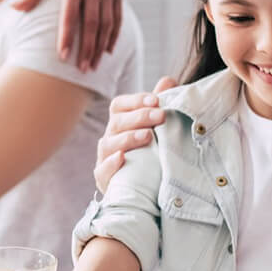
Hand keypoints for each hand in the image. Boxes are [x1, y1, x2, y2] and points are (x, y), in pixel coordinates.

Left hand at [13, 0, 120, 71]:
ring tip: (93, 66)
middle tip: (81, 70)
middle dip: (87, 48)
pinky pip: (118, 17)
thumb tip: (14, 9)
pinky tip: (107, 51)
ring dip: (101, 47)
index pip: (70, 14)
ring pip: (107, 23)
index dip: (67, 36)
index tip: (63, 56)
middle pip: (92, 23)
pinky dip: (114, 35)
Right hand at [94, 76, 175, 193]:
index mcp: (120, 122)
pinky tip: (122, 158)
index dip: (136, 100)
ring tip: (147, 136)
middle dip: (139, 117)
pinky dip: (111, 164)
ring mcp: (105, 157)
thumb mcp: (154, 128)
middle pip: (117, 122)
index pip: (120, 105)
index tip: (156, 100)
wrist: (143, 190)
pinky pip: (103, 170)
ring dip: (128, 138)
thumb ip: (159, 105)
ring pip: (109, 144)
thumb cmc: (148, 153)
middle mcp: (110, 137)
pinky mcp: (104, 178)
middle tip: (160, 115)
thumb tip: (168, 80)